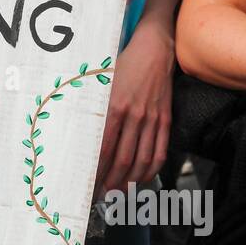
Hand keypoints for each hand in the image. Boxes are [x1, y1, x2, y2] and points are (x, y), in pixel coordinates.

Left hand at [94, 23, 173, 198]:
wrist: (155, 49)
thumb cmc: (123, 64)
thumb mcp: (101, 83)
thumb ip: (94, 107)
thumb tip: (80, 132)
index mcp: (114, 107)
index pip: (103, 148)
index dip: (96, 170)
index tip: (88, 183)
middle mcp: (134, 115)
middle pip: (122, 159)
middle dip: (110, 181)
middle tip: (101, 195)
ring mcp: (152, 118)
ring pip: (142, 159)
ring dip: (129, 180)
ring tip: (118, 192)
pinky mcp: (165, 119)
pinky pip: (160, 151)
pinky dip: (151, 169)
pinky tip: (141, 179)